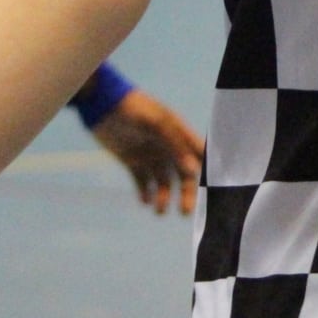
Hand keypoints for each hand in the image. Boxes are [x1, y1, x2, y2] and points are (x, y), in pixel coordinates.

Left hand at [91, 89, 203, 216]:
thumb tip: (193, 169)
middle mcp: (168, 147)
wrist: (102, 105)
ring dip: (164, 198)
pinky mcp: (133, 162)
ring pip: (164, 182)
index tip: (215, 192)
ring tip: (159, 211)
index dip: (208, 171)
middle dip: (186, 194)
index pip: (199, 154)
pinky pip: (143, 182)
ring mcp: (150, 155)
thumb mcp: (156, 122)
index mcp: (178, 133)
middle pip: (183, 175)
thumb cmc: (133, 109)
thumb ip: (175, 143)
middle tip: (185, 212)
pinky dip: (146, 194)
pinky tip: (145, 202)